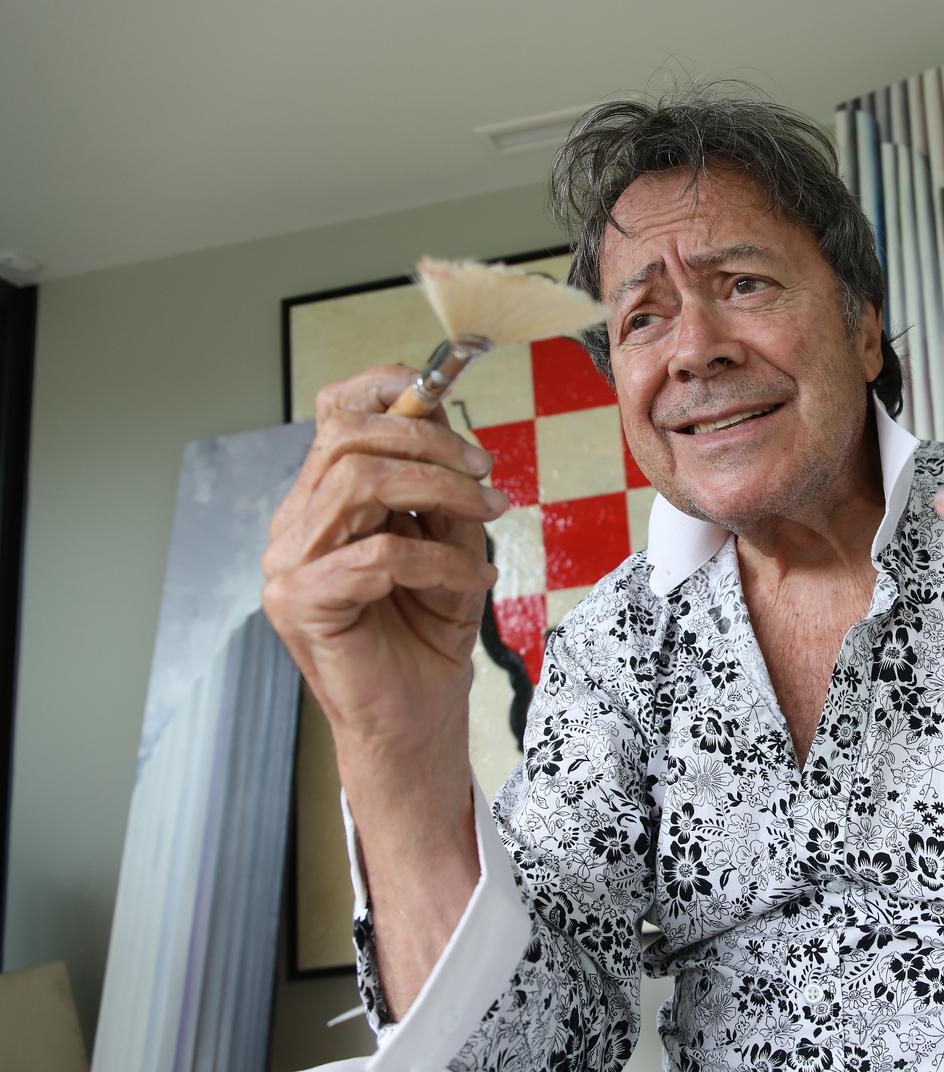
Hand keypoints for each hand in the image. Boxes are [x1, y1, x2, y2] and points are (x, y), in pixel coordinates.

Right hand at [261, 365, 506, 771]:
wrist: (416, 719)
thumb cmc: (426, 633)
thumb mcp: (449, 543)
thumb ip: (441, 492)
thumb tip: (450, 435)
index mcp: (323, 501)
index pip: (334, 413)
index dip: (386, 389)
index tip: (443, 396)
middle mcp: (295, 525)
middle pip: (348, 438)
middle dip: (430, 443)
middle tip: (485, 474)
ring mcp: (289, 564)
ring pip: (359, 483)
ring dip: (440, 491)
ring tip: (488, 518)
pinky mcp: (303, 603)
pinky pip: (379, 555)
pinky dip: (440, 561)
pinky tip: (474, 579)